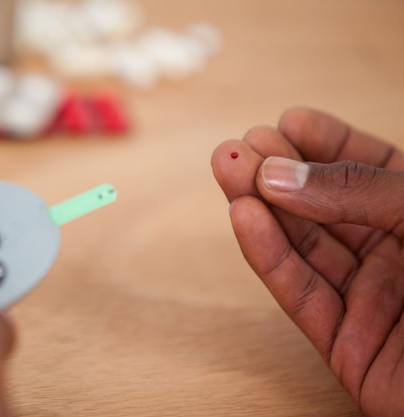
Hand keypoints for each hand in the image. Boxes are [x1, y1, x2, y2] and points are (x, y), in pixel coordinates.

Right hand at [212, 108, 403, 416]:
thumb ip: (362, 192)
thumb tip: (281, 174)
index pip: (369, 170)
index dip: (325, 144)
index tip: (286, 123)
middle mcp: (397, 253)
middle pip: (324, 207)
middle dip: (278, 172)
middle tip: (237, 148)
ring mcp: (370, 299)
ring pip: (303, 247)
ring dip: (260, 207)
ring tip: (226, 169)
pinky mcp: (347, 344)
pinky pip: (300, 294)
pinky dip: (268, 256)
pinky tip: (244, 218)